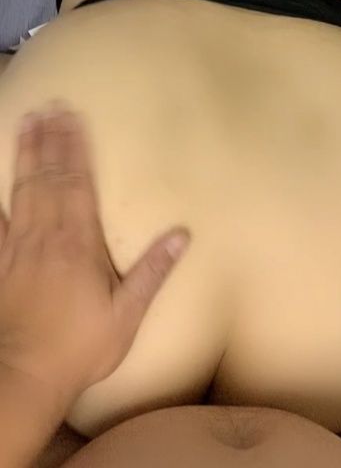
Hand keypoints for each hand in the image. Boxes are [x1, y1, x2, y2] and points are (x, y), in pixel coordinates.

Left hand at [0, 104, 190, 414]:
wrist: (23, 375)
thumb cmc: (79, 347)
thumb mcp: (126, 315)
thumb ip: (152, 272)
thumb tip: (182, 234)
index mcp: (79, 242)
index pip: (78, 182)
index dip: (76, 147)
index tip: (74, 116)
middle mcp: (47, 235)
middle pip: (50, 176)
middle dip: (51, 139)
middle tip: (50, 105)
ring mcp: (18, 247)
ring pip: (22, 189)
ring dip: (26, 154)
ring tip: (28, 122)